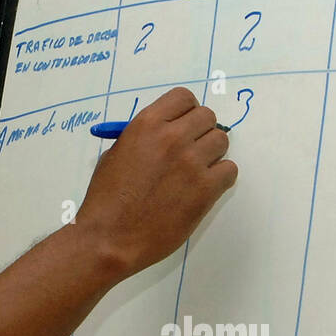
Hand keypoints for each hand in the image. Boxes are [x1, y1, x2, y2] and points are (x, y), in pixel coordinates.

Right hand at [75, 86, 236, 279]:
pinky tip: (203, 188)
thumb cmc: (106, 199)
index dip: (186, 111)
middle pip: (207, 117)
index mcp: (146, 125)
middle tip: (190, 150)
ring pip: (222, 141)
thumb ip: (143, 138)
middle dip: (201, 131)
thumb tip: (168, 132)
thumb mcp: (115, 154)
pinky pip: (229, 170)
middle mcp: (172, 137)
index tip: (183, 125)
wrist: (110, 237)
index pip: (183, 97)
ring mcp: (191, 163)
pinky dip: (220, 177)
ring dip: (212, 153)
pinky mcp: (205, 189)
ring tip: (195, 171)